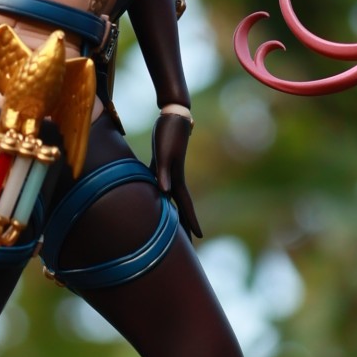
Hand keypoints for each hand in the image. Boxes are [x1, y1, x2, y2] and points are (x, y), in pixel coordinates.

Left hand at [152, 111, 200, 239]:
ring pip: (171, 197)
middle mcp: (174, 177)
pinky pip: (161, 186)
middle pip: (180, 206)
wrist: (172, 115)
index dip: (191, 221)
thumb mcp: (162, 153)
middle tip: (191, 241)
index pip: (185, 205)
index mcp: (176, 178)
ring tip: (174, 226)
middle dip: (185, 223)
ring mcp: (169, 171)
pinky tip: (156, 200)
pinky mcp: (161, 164)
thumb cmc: (166, 132)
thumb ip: (162, 173)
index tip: (199, 238)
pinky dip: (161, 196)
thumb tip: (164, 192)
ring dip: (174, 212)